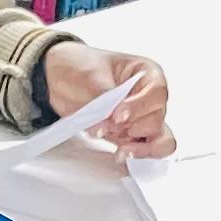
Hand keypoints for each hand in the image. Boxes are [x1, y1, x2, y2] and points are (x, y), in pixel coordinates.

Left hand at [43, 43, 175, 155]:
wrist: (61, 79)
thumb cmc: (82, 66)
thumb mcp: (91, 74)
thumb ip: (105, 96)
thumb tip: (112, 115)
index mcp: (146, 73)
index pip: (156, 92)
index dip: (139, 107)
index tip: (118, 116)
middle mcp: (149, 97)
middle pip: (156, 119)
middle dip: (130, 127)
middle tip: (107, 125)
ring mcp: (142, 117)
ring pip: (159, 139)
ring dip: (137, 145)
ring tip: (120, 148)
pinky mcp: (131, 134)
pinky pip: (147, 149)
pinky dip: (138, 154)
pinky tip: (121, 154)